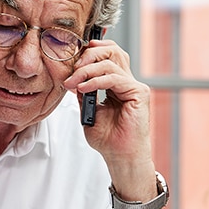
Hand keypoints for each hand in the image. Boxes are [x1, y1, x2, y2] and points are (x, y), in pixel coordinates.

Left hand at [63, 39, 153, 171]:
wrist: (120, 157)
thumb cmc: (108, 140)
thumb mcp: (88, 112)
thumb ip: (83, 94)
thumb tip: (73, 78)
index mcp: (117, 85)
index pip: (107, 56)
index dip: (89, 53)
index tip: (70, 65)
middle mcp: (127, 82)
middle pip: (112, 51)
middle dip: (88, 55)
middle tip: (72, 69)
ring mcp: (134, 86)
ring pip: (111, 62)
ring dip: (87, 69)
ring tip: (73, 82)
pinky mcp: (139, 93)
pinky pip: (115, 78)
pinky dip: (96, 81)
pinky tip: (83, 88)